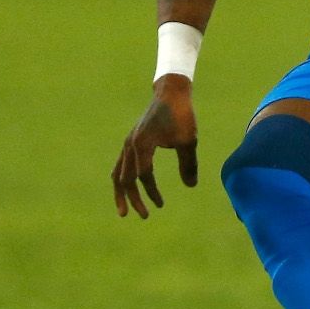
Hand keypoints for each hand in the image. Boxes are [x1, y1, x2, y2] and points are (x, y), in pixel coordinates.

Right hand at [113, 74, 198, 218]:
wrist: (171, 93)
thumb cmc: (181, 115)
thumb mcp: (188, 140)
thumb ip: (188, 164)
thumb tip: (190, 187)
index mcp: (143, 144)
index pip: (143, 175)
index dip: (151, 192)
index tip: (160, 204)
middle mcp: (131, 144)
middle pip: (126, 178)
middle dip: (133, 199)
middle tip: (144, 216)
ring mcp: (128, 142)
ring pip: (118, 173)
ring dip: (122, 193)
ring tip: (124, 210)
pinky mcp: (131, 141)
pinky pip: (120, 165)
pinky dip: (122, 179)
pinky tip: (127, 189)